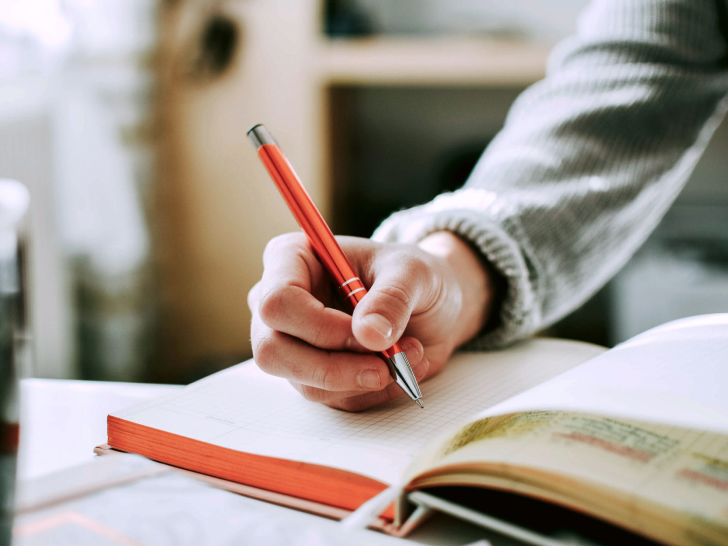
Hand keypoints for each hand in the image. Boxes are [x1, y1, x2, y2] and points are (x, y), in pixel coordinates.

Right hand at [248, 231, 498, 410]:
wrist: (431, 304)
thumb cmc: (412, 275)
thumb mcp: (414, 272)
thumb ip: (392, 298)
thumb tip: (369, 335)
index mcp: (291, 259)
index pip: (277, 302)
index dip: (319, 326)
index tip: (367, 334)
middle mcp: (281, 303)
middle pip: (273, 351)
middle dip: (334, 367)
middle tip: (384, 365)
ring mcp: (292, 343)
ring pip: (304, 382)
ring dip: (363, 378)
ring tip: (408, 354)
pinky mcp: (313, 375)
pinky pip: (333, 398)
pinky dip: (373, 390)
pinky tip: (400, 366)